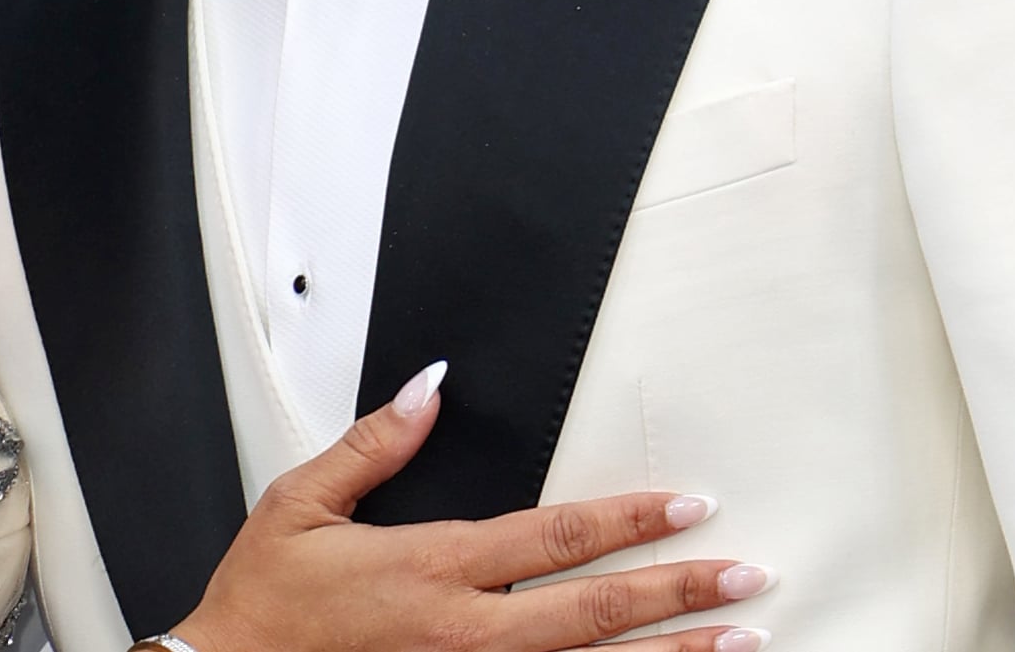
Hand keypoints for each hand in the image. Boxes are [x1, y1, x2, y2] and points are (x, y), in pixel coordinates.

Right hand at [170, 363, 773, 651]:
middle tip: (748, 577)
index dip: (627, 520)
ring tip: (741, 642)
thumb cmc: (266, 599)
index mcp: (430, 567)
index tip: (687, 506)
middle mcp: (464, 633)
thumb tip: (431, 387)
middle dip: (678, 593)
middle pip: (593, 611)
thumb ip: (375, 443)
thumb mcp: (302, 500)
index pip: (552, 536)